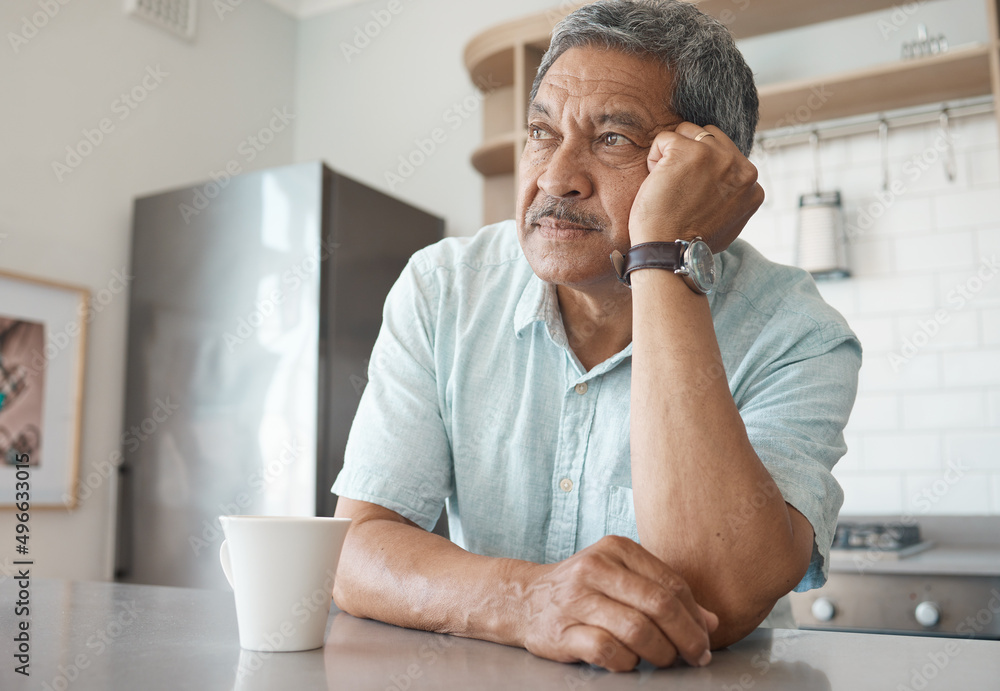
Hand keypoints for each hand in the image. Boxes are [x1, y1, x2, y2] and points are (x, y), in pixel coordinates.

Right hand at [517, 535, 717, 671]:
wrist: (524, 599)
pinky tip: (628, 662)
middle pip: (659, 605)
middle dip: (687, 637)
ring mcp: (576, 599)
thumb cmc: (583, 589)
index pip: (671, 583)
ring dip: (660, 653)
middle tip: (697, 656)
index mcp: (616, 549)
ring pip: (638, 630)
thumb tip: (712, 622)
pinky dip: (627, 662)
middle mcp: (595, 568)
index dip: (695, 615)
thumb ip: (664, 594)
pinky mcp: (562, 631)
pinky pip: (609, 651)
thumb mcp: (622, 578)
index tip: (705, 637)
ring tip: (663, 660)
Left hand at [628, 123, 763, 251]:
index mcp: (752, 185)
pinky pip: (664, 138)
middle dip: (689, 155)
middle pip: (710, 138)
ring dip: (671, 155)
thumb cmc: (690, 243)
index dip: (702, 171)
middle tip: (678, 187)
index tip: (692, 195)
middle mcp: (740, 167)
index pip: (726, 156)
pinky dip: (654, 159)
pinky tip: (656, 183)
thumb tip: (727, 186)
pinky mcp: (689, 151)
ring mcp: (717, 156)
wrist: (671, 252)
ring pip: (688, 132)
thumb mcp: (729, 222)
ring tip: (668, 185)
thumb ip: (732, 197)